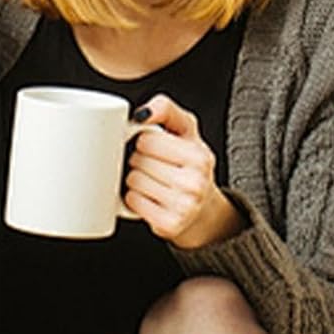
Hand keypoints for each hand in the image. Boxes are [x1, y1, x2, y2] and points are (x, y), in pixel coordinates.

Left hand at [124, 96, 243, 248]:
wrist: (200, 209)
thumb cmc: (187, 164)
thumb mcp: (184, 130)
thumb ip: (165, 109)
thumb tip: (142, 112)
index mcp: (199, 156)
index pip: (147, 139)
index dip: (142, 141)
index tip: (151, 147)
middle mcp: (196, 182)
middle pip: (137, 160)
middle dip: (137, 161)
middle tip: (151, 167)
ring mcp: (184, 206)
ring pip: (132, 181)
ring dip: (133, 180)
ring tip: (150, 182)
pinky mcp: (169, 224)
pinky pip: (132, 202)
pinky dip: (133, 199)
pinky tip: (148, 198)